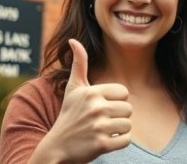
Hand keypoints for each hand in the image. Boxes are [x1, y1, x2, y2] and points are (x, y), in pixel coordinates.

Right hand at [38, 39, 131, 162]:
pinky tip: (105, 140)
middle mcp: (96, 108)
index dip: (116, 100)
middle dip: (118, 116)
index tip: (102, 106)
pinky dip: (119, 142)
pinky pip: (126, 140)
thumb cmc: (69, 114)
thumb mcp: (73, 88)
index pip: (124, 92)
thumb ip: (79, 63)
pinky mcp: (101, 145)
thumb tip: (73, 40)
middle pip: (128, 109)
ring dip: (119, 129)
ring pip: (128, 124)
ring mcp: (98, 127)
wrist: (57, 146)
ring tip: (103, 130)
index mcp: (92, 92)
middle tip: (102, 120)